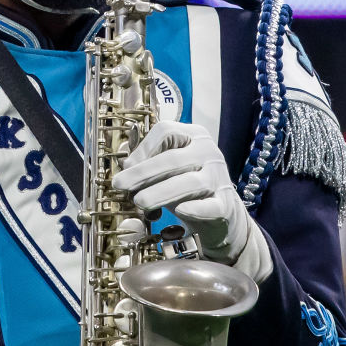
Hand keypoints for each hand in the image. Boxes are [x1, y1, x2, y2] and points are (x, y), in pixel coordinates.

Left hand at [113, 121, 273, 281]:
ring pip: (190, 183)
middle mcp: (209, 152)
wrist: (221, 213)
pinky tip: (181, 211)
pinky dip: (196, 209)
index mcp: (194, 136)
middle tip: (120, 185)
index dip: (143, 148)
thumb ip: (149, 164)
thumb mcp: (169, 169)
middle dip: (143, 172)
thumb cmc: (187, 187)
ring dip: (161, 192)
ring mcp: (219, 178)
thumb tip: (125, 168)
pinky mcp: (225, 204)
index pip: (167, 131)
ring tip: (139, 202)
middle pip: (173, 159)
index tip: (126, 166)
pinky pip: (211, 207)